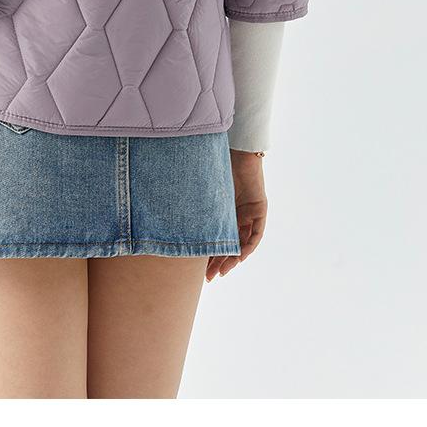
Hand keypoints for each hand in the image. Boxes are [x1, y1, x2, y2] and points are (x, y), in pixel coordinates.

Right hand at [206, 149, 267, 281]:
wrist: (235, 148)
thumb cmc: (215, 164)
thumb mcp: (203, 191)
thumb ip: (195, 206)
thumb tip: (166, 217)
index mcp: (222, 211)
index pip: (216, 238)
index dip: (209, 254)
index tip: (198, 269)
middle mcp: (235, 214)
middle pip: (229, 244)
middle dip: (219, 262)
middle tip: (208, 277)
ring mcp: (249, 213)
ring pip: (242, 243)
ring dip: (233, 258)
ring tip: (222, 271)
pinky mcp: (259, 209)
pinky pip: (256, 234)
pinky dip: (248, 245)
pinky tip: (239, 256)